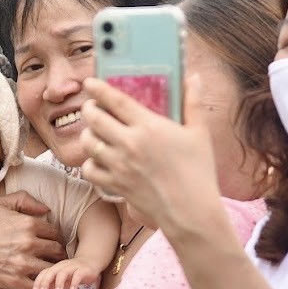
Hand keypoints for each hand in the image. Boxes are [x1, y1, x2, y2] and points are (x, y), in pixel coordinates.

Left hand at [33, 257, 99, 288]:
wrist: (91, 262)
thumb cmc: (73, 273)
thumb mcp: (61, 279)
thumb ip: (51, 284)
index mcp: (55, 268)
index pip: (44, 273)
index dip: (39, 281)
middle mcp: (63, 266)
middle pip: (52, 272)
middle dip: (46, 281)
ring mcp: (73, 267)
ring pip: (64, 273)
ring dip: (60, 282)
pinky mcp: (83, 270)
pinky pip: (78, 275)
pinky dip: (75, 282)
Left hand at [81, 78, 222, 237]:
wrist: (190, 211)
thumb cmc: (199, 172)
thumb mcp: (200, 133)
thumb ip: (194, 102)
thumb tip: (195, 77)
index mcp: (149, 127)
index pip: (116, 101)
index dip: (99, 89)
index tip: (89, 81)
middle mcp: (129, 144)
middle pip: (95, 119)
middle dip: (89, 109)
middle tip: (92, 106)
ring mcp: (119, 165)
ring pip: (89, 143)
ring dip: (87, 134)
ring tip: (93, 131)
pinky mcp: (115, 185)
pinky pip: (90, 170)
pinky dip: (89, 163)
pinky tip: (97, 159)